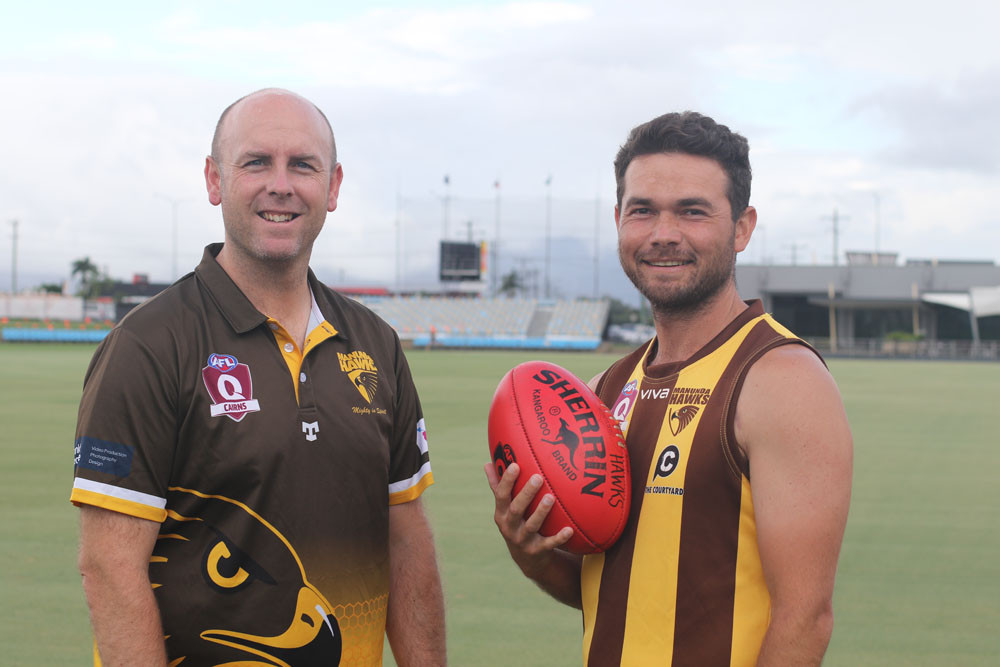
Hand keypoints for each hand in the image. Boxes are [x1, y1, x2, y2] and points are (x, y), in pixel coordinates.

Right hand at [485, 462, 572, 578]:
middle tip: (538, 477)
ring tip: (551, 497)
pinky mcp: (537, 551)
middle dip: (526, 494)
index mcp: (501, 514)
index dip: (507, 481)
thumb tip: (487, 463)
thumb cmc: (516, 523)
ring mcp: (523, 540)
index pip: (501, 495)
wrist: (526, 559)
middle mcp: (510, 527)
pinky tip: (569, 529)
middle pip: (516, 509)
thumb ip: (497, 487)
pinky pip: (549, 544)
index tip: (515, 465)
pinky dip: (559, 537)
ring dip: (541, 512)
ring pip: (532, 526)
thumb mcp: (504, 508)